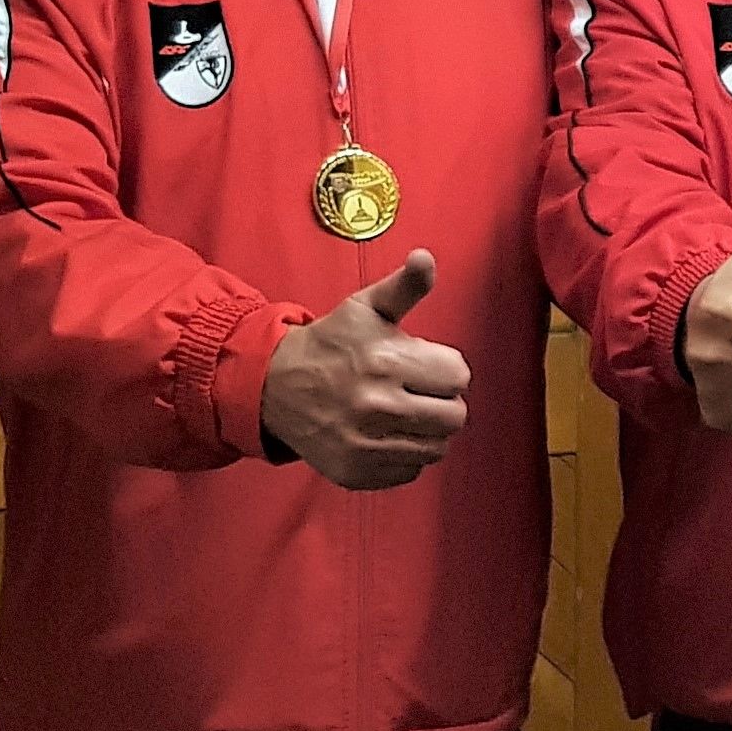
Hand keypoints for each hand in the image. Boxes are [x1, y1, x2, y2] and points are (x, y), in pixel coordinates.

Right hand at [259, 250, 469, 490]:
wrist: (273, 388)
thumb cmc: (329, 344)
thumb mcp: (364, 307)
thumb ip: (404, 286)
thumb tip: (426, 258)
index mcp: (385, 361)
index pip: (458, 375)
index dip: (444, 368)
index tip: (423, 364)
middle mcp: (377, 406)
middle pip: (454, 416)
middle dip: (442, 400)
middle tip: (419, 391)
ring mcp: (366, 444)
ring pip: (438, 447)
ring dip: (428, 430)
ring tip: (405, 412)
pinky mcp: (356, 472)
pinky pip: (411, 470)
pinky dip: (405, 454)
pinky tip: (386, 434)